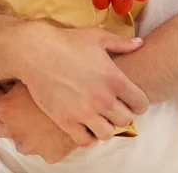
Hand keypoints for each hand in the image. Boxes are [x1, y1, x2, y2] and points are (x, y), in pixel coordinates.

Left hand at [0, 82, 77, 163]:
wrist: (82, 107)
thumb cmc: (57, 85)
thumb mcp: (32, 76)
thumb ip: (16, 76)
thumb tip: (6, 69)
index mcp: (6, 109)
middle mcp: (14, 130)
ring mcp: (30, 144)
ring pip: (20, 143)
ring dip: (21, 136)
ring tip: (24, 129)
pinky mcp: (48, 153)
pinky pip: (43, 150)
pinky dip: (44, 144)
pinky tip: (49, 136)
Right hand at [18, 23, 148, 146]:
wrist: (36, 52)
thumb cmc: (67, 42)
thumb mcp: (98, 37)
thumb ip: (121, 43)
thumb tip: (139, 44)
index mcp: (115, 79)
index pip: (140, 103)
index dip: (138, 102)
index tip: (130, 100)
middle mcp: (103, 99)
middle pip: (126, 120)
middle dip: (122, 114)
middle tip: (113, 108)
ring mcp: (84, 112)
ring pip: (107, 134)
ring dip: (105, 126)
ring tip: (99, 117)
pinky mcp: (66, 121)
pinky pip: (85, 140)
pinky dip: (87, 136)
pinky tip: (84, 124)